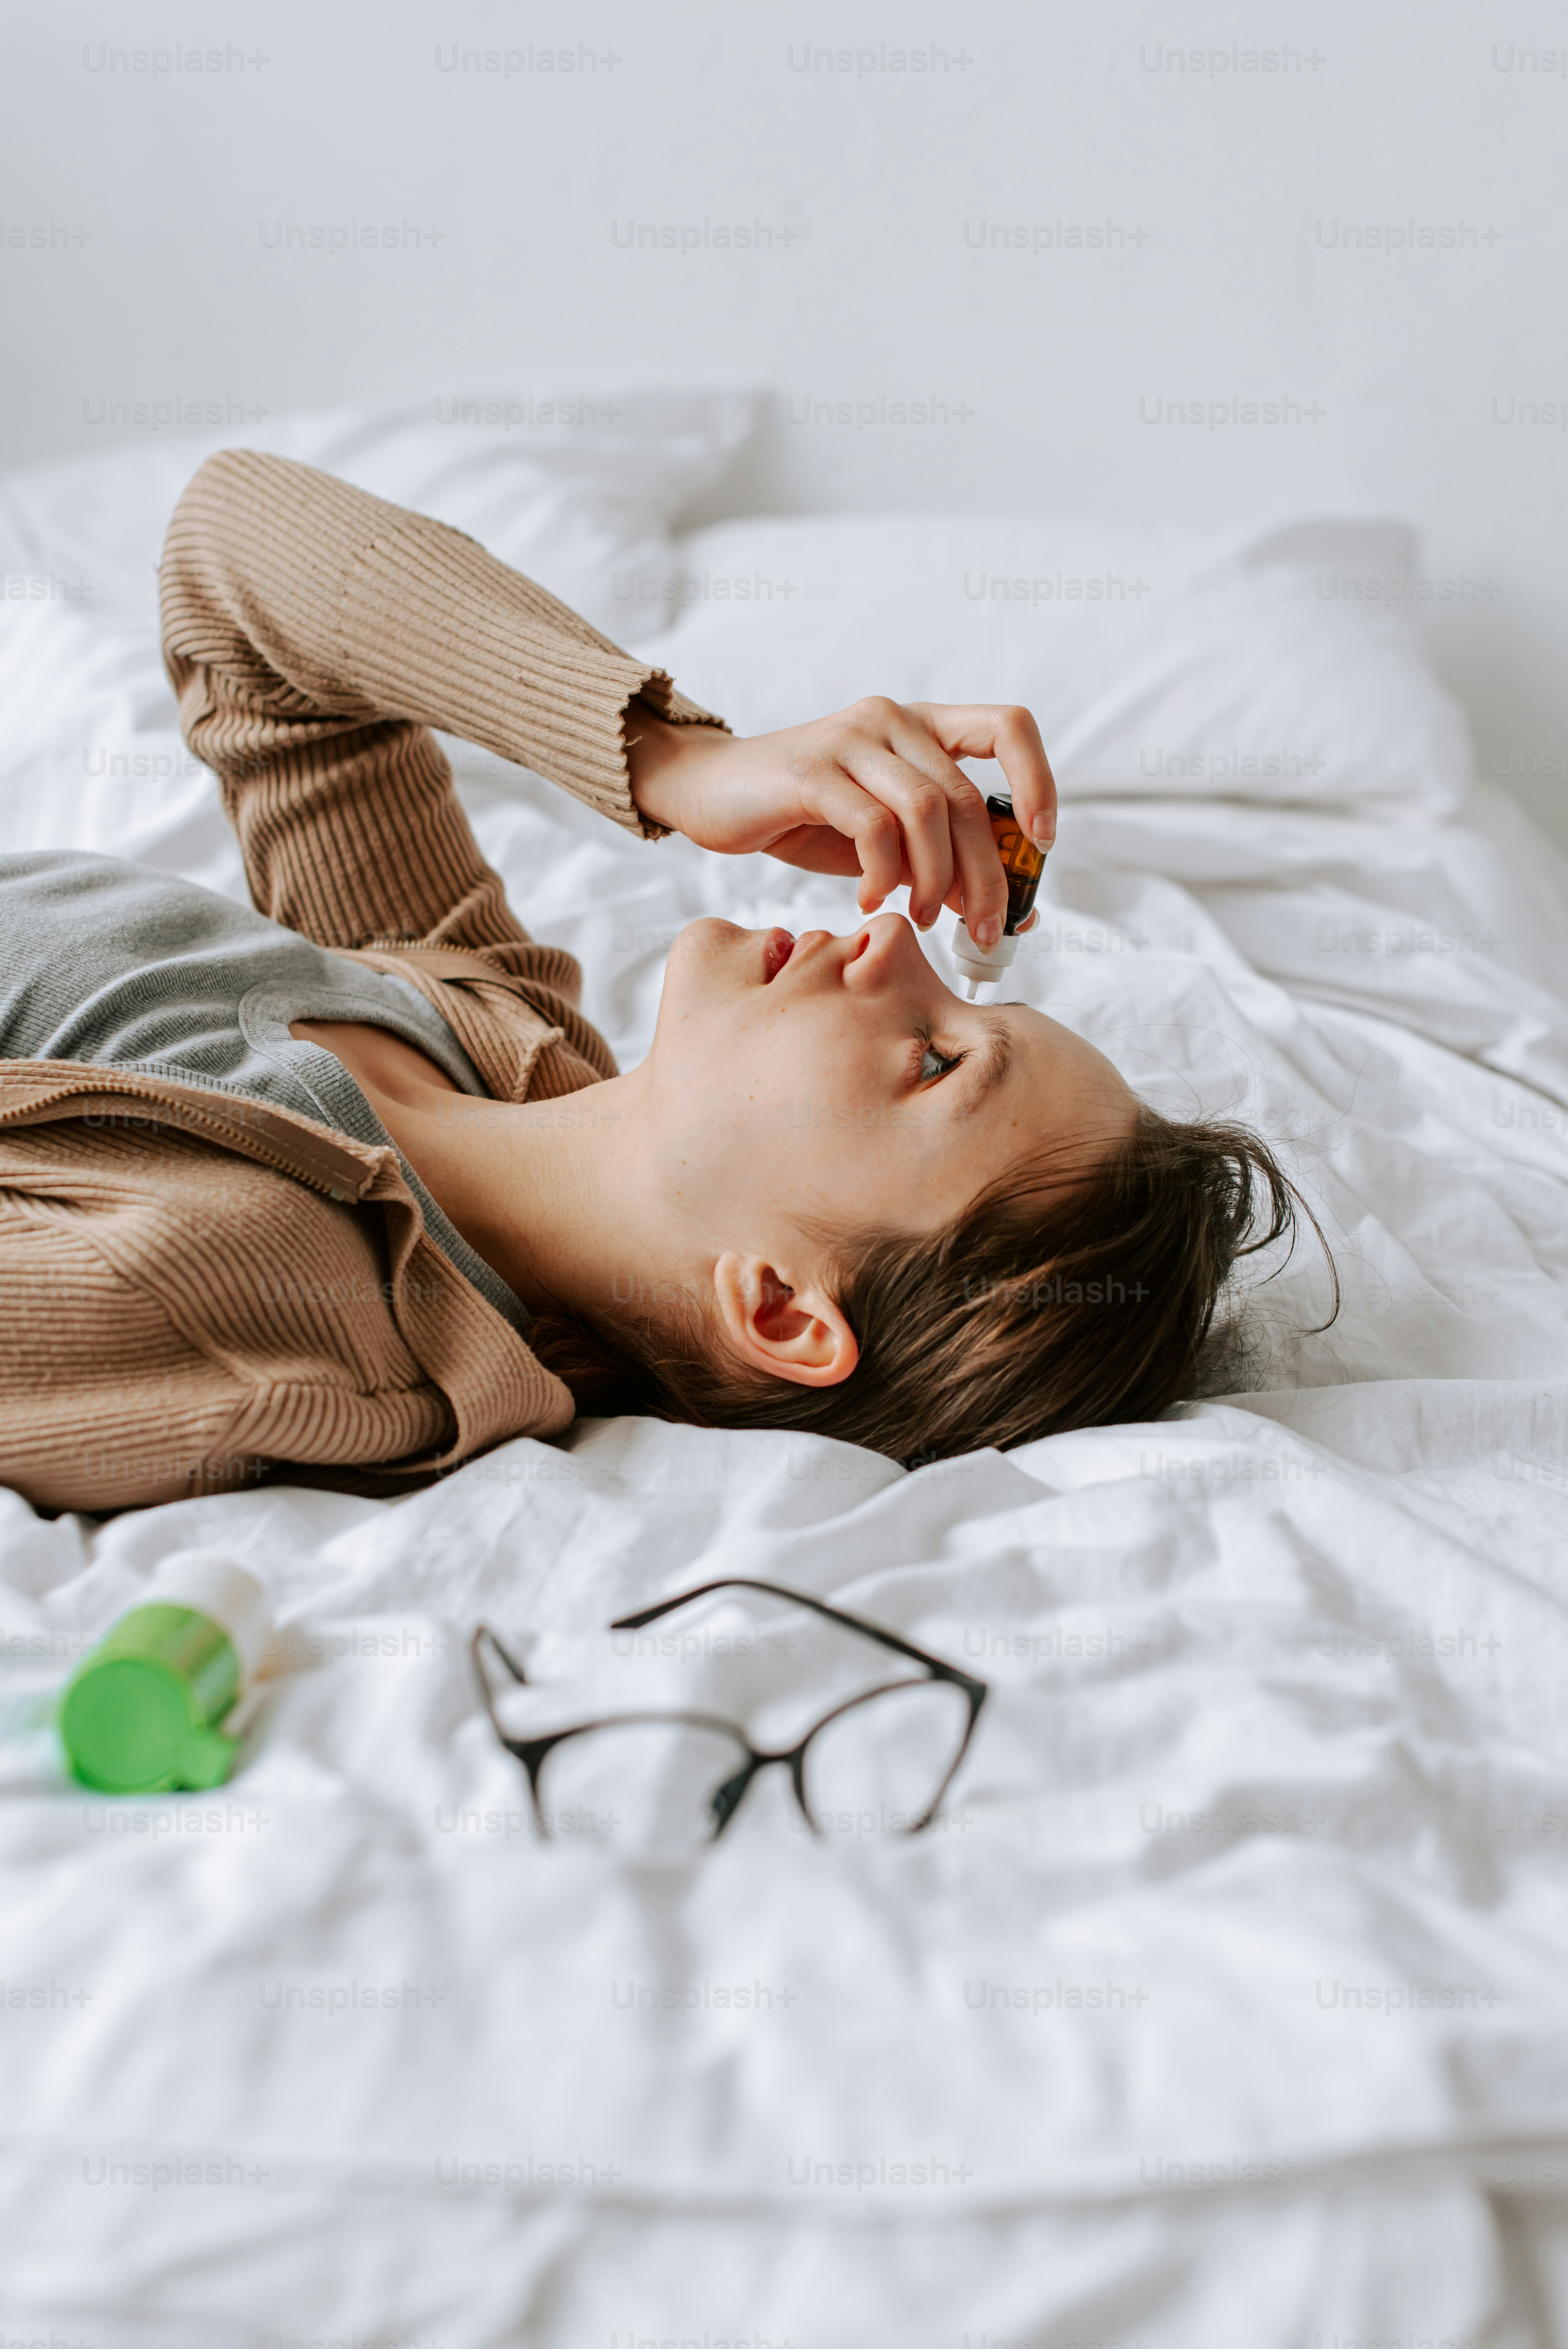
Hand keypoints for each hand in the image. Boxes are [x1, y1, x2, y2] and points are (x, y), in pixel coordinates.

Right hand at [627, 696, 1055, 947]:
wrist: (711, 792)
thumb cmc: (804, 818)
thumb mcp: (883, 837)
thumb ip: (938, 858)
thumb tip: (1006, 909)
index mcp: (920, 726)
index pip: (1007, 727)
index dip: (1037, 782)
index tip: (1041, 842)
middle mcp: (892, 720)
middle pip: (967, 797)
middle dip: (987, 875)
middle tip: (982, 929)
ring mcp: (852, 739)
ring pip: (928, 811)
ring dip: (936, 880)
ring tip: (921, 918)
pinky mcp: (812, 770)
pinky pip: (873, 827)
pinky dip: (883, 875)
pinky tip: (870, 900)